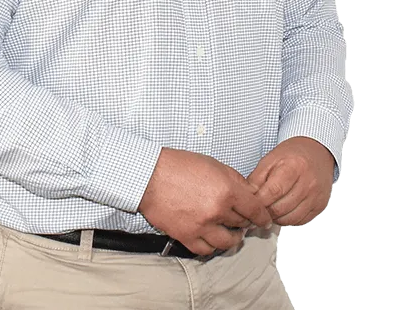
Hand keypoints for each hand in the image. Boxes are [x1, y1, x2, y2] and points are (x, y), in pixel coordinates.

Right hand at [138, 147, 272, 255]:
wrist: (149, 176)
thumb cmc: (177, 166)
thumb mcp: (212, 164)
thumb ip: (234, 179)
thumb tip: (248, 193)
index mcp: (226, 190)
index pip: (255, 210)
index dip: (263, 216)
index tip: (264, 220)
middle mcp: (216, 210)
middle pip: (242, 224)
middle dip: (245, 222)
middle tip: (242, 219)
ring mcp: (201, 226)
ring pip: (228, 242)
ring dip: (232, 237)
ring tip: (230, 231)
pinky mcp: (186, 236)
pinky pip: (206, 250)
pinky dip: (212, 246)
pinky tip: (211, 237)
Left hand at [247, 136, 334, 226]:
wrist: (316, 153)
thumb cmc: (293, 155)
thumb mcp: (271, 159)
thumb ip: (257, 178)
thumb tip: (247, 196)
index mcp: (295, 166)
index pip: (273, 191)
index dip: (259, 201)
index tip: (251, 202)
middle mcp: (308, 182)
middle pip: (281, 208)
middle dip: (265, 211)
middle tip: (258, 207)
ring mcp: (316, 196)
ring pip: (290, 218)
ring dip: (275, 217)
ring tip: (269, 207)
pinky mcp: (319, 206)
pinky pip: (299, 221)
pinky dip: (287, 219)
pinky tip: (282, 209)